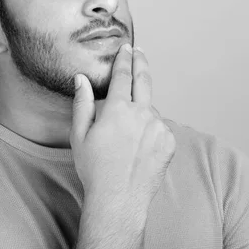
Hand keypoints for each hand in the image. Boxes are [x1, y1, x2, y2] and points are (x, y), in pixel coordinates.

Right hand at [70, 44, 175, 208]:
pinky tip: (139, 147)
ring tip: (127, 134)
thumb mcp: (80, 135)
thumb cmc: (95, 169)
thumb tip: (81, 79)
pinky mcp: (169, 142)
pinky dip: (151, 130)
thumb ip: (82, 103)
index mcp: (118, 109)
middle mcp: (142, 114)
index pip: (123, 75)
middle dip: (141, 63)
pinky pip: (160, 128)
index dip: (125, 59)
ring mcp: (158, 127)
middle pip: (144, 80)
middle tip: (140, 52)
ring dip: (142, 110)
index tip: (127, 48)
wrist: (119, 199)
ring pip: (151, 109)